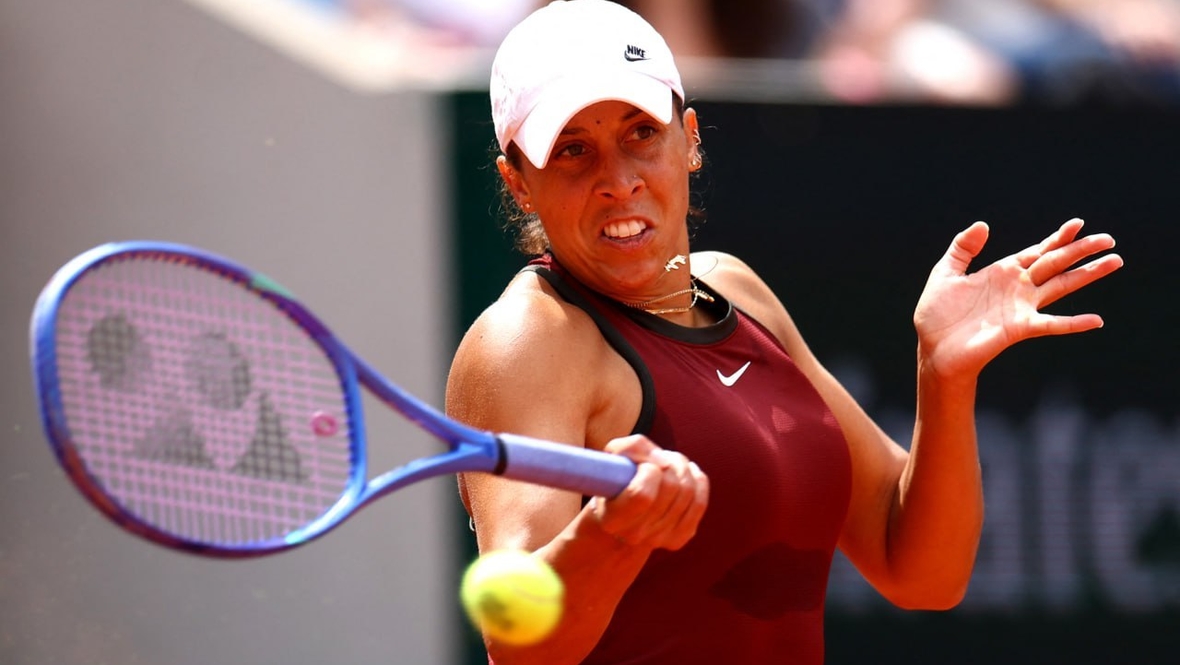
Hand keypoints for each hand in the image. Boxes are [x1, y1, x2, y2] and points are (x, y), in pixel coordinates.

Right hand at [590, 435, 708, 551]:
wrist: (622, 514)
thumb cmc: (615, 481)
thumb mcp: (612, 459)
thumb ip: (630, 448)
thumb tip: (662, 460)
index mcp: (612, 519)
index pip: (642, 494)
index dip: (649, 470)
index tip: (644, 464)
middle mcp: (634, 535)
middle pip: (670, 488)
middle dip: (669, 463)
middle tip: (659, 459)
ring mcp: (658, 539)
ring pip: (687, 491)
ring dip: (681, 468)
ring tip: (669, 465)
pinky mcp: (678, 538)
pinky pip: (699, 502)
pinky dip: (696, 481)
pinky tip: (685, 475)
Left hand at [913, 218, 1122, 379]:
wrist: (933, 348)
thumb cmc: (937, 314)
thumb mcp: (945, 273)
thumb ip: (963, 249)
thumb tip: (983, 224)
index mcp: (1003, 272)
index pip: (1037, 251)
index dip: (1057, 238)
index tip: (1078, 223)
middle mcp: (1018, 287)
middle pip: (1056, 264)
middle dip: (1081, 250)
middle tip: (1109, 239)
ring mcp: (1022, 307)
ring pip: (1062, 286)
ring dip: (1087, 274)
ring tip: (1115, 261)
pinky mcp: (1019, 328)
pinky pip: (1051, 324)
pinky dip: (1073, 323)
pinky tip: (1095, 320)